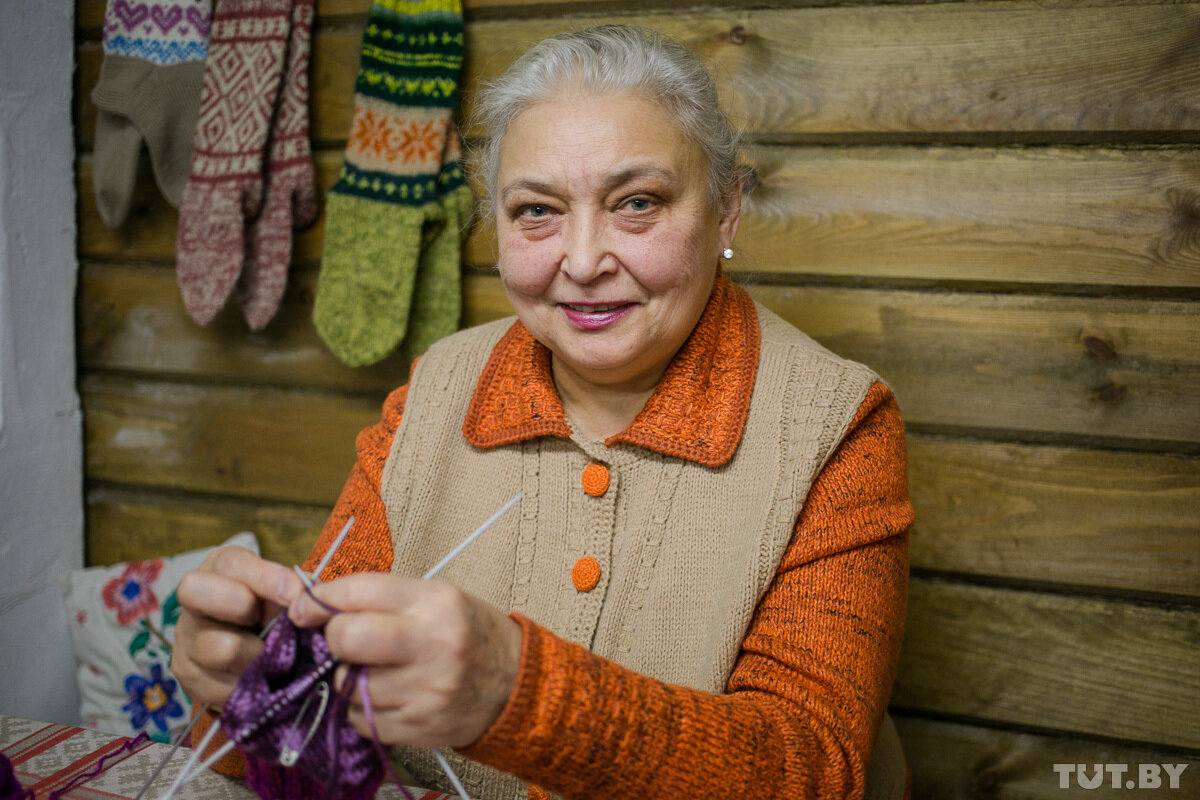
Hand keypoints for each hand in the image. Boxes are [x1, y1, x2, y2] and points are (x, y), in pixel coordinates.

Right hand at [172, 546, 302, 708]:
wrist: (252, 649)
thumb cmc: (271, 610)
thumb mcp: (282, 591)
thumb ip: (292, 591)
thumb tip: (302, 601)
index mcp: (219, 566)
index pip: (230, 564)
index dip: (265, 578)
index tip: (295, 593)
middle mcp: (193, 597)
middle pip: (197, 593)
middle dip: (241, 607)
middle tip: (268, 622)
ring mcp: (184, 637)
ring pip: (222, 647)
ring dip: (258, 655)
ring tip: (272, 656)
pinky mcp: (187, 675)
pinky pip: (224, 686)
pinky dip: (252, 685)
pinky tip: (261, 676)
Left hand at [288, 574, 522, 748]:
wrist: (516, 684)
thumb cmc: (469, 634)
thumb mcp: (436, 598)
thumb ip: (383, 598)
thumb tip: (318, 604)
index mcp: (436, 603)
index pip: (360, 591)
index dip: (320, 599)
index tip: (306, 608)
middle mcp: (433, 644)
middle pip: (347, 638)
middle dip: (334, 639)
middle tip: (344, 641)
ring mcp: (426, 690)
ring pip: (347, 684)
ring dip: (347, 678)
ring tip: (373, 670)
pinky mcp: (418, 727)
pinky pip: (360, 718)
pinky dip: (360, 707)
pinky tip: (384, 695)